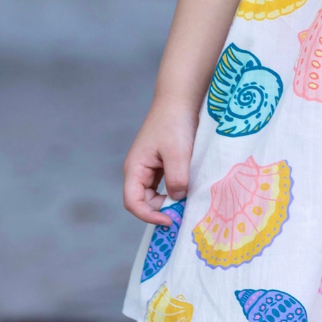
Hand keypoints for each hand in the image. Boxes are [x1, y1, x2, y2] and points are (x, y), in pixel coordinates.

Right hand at [122, 100, 198, 224]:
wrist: (179, 101)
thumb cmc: (175, 123)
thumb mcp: (178, 153)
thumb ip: (176, 179)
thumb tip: (177, 199)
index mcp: (134, 168)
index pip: (133, 202)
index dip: (148, 216)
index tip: (169, 220)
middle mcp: (138, 170)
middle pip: (144, 201)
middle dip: (162, 210)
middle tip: (183, 214)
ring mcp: (149, 167)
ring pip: (155, 194)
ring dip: (169, 201)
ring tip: (187, 203)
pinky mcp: (161, 164)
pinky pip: (164, 185)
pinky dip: (175, 191)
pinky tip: (189, 190)